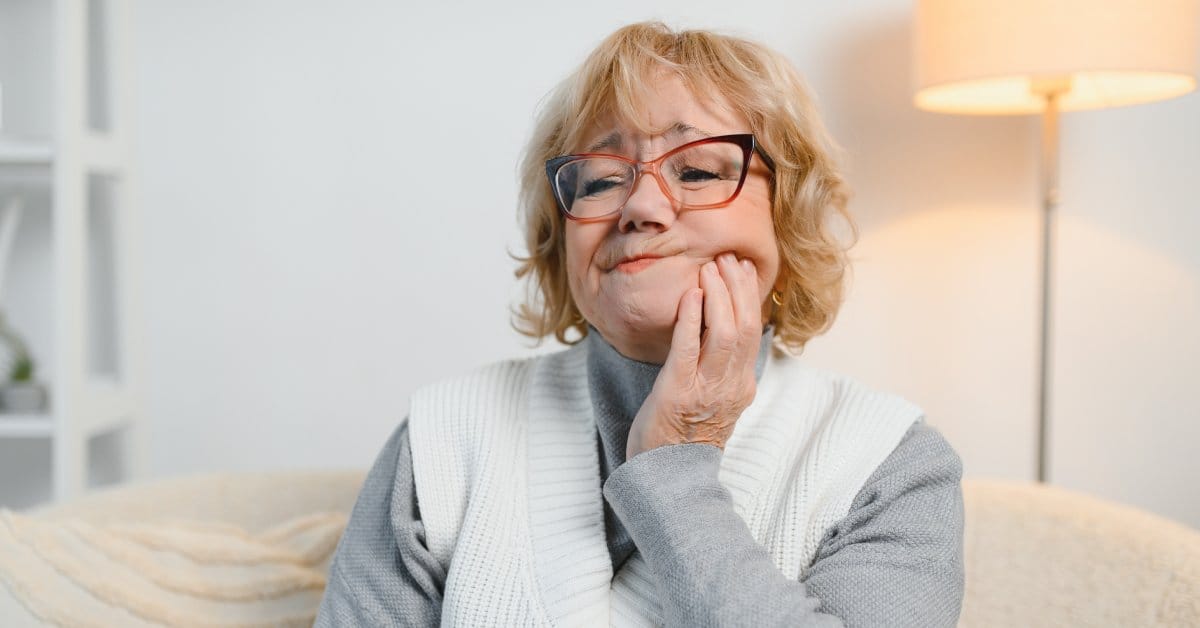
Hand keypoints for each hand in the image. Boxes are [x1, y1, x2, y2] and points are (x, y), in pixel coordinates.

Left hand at [625, 252, 762, 458]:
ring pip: (724, 333)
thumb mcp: (715, 400)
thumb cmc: (684, 435)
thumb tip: (719, 327)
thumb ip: (721, 367)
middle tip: (726, 259)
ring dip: (718, 296)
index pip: (752, 332)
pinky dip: (691, 318)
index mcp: (742, 385)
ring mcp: (707, 389)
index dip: (748, 296)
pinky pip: (688, 348)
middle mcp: (731, 386)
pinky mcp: (678, 392)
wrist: (667, 476)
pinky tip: (690, 295)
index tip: (740, 269)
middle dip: (737, 288)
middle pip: (744, 326)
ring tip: (708, 269)